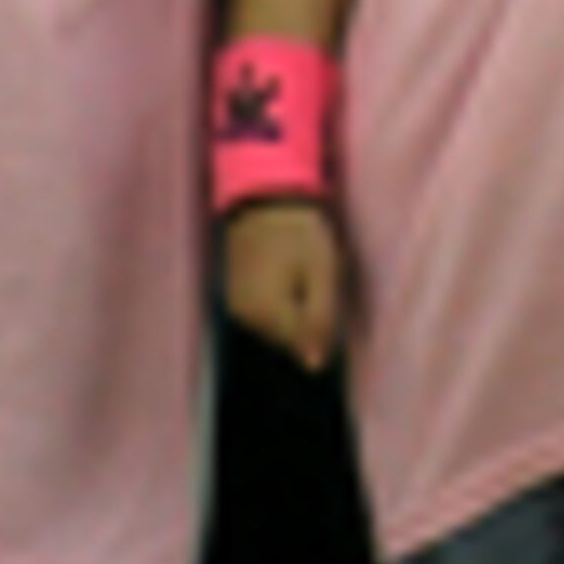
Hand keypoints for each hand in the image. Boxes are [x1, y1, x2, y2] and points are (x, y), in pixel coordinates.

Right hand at [221, 196, 342, 369]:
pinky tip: (288, 274)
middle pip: (289, 339)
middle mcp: (245, 317)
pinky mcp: (232, 294)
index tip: (330, 298)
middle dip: (309, 319)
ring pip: (276, 327)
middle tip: (318, 280)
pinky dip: (279, 302)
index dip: (325, 328)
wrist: (263, 196)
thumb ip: (320, 320)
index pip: (304, 345)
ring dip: (294, 311)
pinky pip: (262, 312)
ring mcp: (236, 306)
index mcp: (268, 313)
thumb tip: (315, 366)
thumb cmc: (299, 231)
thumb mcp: (322, 273)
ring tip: (303, 274)